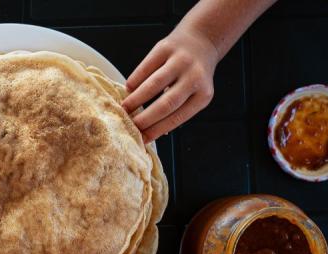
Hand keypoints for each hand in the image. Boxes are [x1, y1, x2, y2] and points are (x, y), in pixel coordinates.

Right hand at [121, 24, 217, 142]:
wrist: (201, 41)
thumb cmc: (194, 74)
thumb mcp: (195, 94)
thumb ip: (177, 111)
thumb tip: (152, 132)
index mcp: (203, 95)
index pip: (178, 117)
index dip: (158, 129)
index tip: (142, 138)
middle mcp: (194, 77)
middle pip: (166, 104)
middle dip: (146, 118)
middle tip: (130, 126)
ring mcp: (180, 61)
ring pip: (154, 85)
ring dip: (136, 99)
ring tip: (125, 109)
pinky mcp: (166, 48)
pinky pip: (145, 67)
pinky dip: (135, 81)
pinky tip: (128, 90)